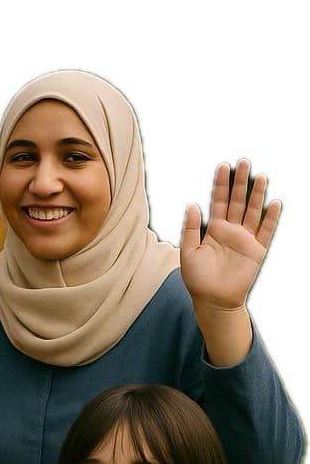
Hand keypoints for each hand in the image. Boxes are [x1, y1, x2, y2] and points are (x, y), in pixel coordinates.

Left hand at [180, 159, 279, 310]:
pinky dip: (271, 218)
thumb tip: (192, 204)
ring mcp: (245, 240)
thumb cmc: (197, 280)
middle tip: (243, 162)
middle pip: (237, 201)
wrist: (213, 301)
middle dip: (240, 182)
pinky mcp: (256, 251)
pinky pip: (266, 232)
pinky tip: (275, 203)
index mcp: (213, 230)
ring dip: (257, 194)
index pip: (218, 202)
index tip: (222, 166)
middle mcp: (230, 231)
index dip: (220, 185)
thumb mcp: (187, 253)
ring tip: (261, 176)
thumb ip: (190, 229)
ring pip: (253, 212)